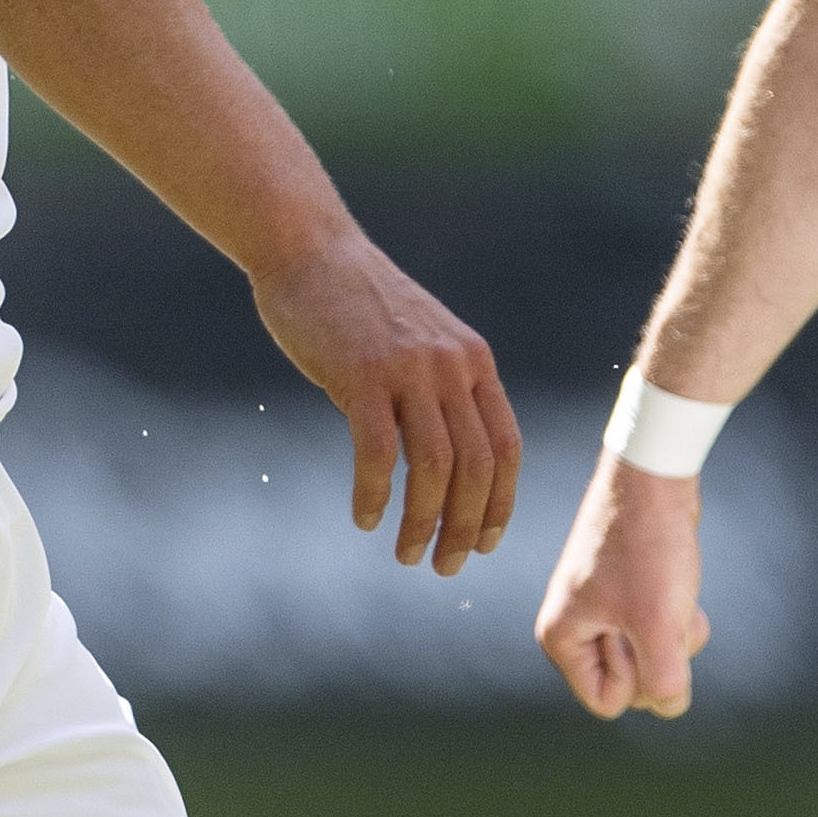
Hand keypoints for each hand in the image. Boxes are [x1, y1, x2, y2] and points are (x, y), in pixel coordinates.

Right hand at [250, 228, 522, 573]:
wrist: (312, 250)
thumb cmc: (361, 305)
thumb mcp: (422, 342)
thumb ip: (442, 389)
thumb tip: (451, 461)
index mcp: (474, 362)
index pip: (505, 446)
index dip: (500, 504)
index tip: (484, 544)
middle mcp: (451, 365)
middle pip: (476, 465)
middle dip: (465, 527)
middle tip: (444, 567)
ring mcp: (408, 368)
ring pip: (433, 465)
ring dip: (423, 521)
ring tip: (407, 554)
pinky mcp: (361, 373)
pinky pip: (377, 451)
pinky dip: (374, 494)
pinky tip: (365, 518)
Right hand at [536, 454, 709, 718]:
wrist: (655, 475)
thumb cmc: (648, 546)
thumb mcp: (658, 625)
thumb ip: (664, 685)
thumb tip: (670, 705)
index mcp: (560, 638)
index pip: (610, 701)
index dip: (639, 672)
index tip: (637, 620)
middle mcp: (573, 627)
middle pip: (633, 682)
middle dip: (660, 651)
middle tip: (657, 600)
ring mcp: (602, 609)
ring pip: (653, 657)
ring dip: (675, 633)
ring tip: (672, 591)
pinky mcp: (628, 593)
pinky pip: (660, 630)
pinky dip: (678, 616)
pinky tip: (680, 585)